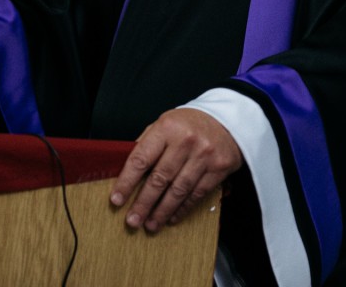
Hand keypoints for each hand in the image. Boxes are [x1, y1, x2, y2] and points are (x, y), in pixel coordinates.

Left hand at [109, 108, 241, 232]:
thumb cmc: (190, 124)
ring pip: (178, 190)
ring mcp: (204, 156)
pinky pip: (196, 194)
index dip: (127, 182)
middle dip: (143, 203)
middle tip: (132, 220)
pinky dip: (183, 209)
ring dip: (162, 211)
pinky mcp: (218, 169)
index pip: (141, 159)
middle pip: (159, 179)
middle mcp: (186, 141)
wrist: (228, 121)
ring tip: (151, 224)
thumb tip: (127, 171)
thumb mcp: (165, 124)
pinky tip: (172, 217)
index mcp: (167, 128)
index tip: (117, 199)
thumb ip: (147, 144)